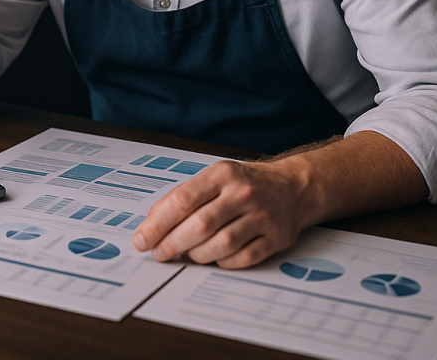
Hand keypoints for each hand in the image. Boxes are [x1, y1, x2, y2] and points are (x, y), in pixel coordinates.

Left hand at [132, 132, 428, 269]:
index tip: (142, 240)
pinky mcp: (276, 238)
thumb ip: (184, 197)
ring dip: (197, 255)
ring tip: (187, 255)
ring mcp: (262, 216)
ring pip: (221, 245)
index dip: (158, 224)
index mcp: (222, 174)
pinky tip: (214, 258)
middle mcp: (243, 193)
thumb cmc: (244, 184)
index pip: (183, 200)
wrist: (293, 187)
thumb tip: (151, 224)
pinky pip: (242, 259)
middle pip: (200, 225)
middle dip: (173, 244)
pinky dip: (223, 263)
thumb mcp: (214, 178)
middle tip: (160, 253)